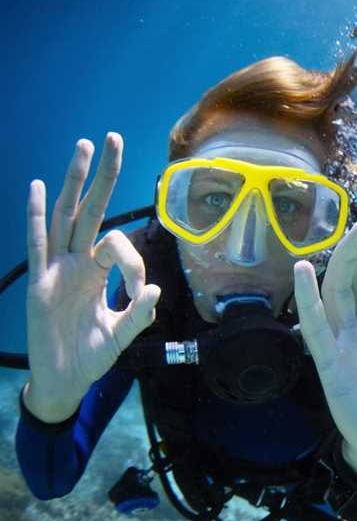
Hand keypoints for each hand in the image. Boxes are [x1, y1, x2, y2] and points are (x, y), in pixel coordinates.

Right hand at [24, 134, 160, 421]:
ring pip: (64, 217)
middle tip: (113, 138)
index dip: (133, 261)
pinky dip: (37, 217)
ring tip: (83, 148)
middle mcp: (77, 263)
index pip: (118, 245)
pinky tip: (38, 187)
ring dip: (74, 183)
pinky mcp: (38, 284)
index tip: (138, 291)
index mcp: (99, 272)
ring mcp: (56, 270)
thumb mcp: (122, 335)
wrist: (65, 382)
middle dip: (103, 176)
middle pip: (90, 210)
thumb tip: (154, 288)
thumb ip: (138, 313)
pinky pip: (37, 245)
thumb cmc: (92, 356)